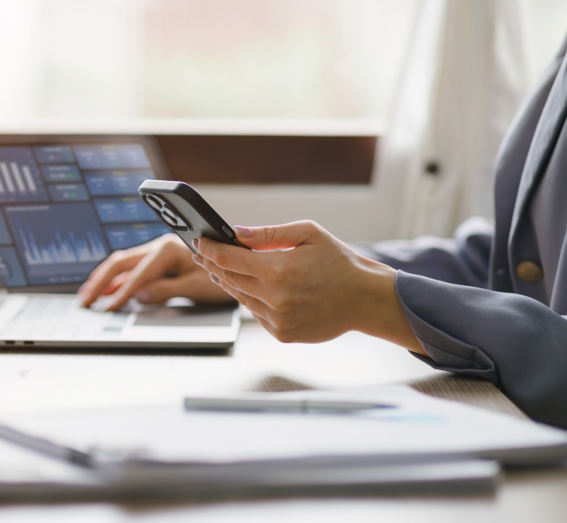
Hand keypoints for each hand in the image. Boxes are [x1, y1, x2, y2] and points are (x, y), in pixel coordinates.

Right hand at [78, 234, 231, 309]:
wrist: (238, 262)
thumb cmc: (223, 274)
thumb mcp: (196, 287)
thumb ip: (165, 290)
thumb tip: (138, 295)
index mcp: (169, 249)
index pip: (139, 274)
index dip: (122, 292)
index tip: (109, 307)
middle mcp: (160, 245)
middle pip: (122, 262)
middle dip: (102, 282)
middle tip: (86, 301)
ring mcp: (157, 250)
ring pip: (123, 262)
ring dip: (104, 278)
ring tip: (87, 294)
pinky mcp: (159, 258)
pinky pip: (131, 267)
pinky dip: (116, 278)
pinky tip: (105, 289)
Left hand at [192, 221, 423, 353]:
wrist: (365, 299)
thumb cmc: (340, 263)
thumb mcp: (308, 234)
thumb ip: (268, 233)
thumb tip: (236, 232)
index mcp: (279, 269)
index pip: (230, 258)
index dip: (211, 249)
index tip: (200, 242)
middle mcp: (275, 297)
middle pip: (229, 278)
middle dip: (213, 264)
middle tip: (203, 254)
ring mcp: (277, 319)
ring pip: (240, 297)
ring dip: (228, 282)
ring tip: (220, 269)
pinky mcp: (282, 333)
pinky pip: (256, 313)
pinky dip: (250, 299)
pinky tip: (247, 287)